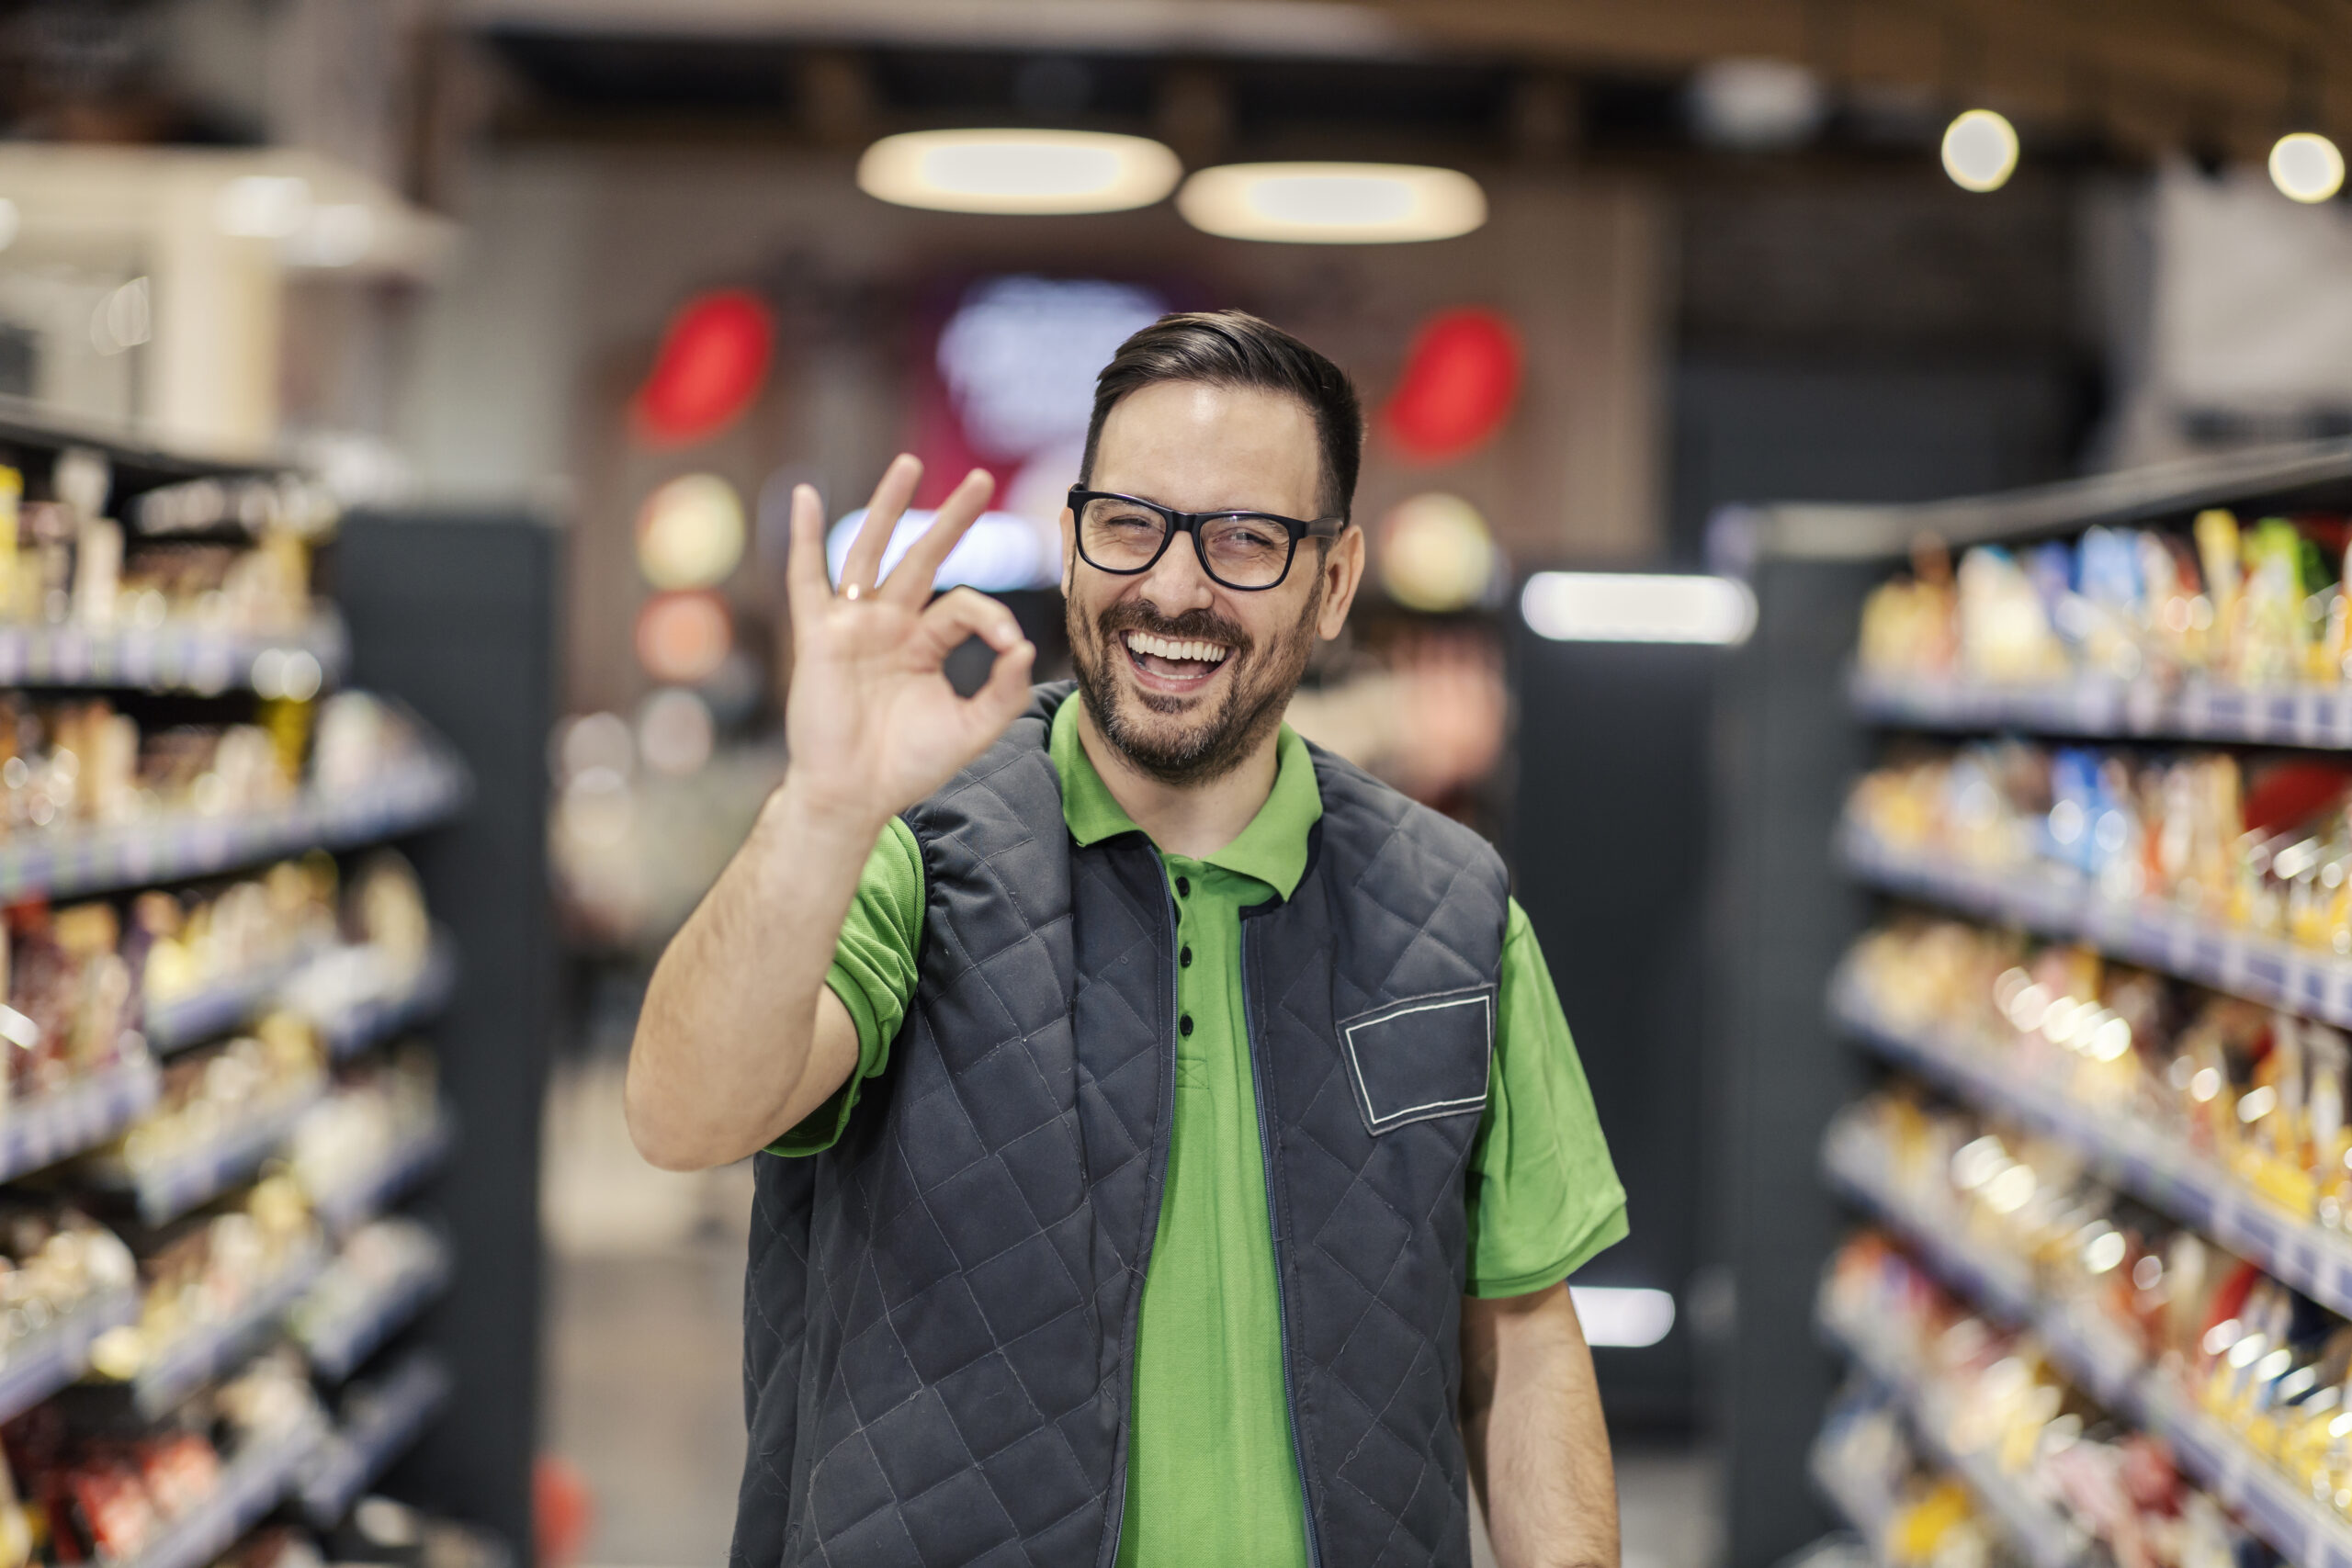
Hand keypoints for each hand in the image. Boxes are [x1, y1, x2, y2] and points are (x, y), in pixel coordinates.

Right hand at [779, 455, 1036, 828]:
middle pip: (923, 557)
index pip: (964, 605)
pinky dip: (802, 536)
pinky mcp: (820, 636)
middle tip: (984, 479)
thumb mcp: (971, 730)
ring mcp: (854, 625)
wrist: (854, 796)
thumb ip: (1003, 692)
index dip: (992, 617)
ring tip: (909, 464)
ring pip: (871, 552)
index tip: (1008, 649)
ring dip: (888, 506)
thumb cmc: (908, 766)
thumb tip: (1023, 644)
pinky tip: (804, 495)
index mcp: (926, 643)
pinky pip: (806, 578)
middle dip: (953, 519)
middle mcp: (891, 625)